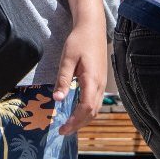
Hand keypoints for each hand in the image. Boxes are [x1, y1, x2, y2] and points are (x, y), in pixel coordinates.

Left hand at [53, 21, 106, 135]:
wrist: (93, 27)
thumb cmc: (79, 40)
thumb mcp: (67, 58)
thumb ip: (63, 79)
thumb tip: (57, 99)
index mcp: (92, 79)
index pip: (86, 108)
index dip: (75, 121)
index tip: (62, 129)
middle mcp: (100, 84)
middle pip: (92, 112)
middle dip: (78, 124)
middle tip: (62, 131)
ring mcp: (102, 83)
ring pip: (96, 108)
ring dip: (83, 119)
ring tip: (68, 125)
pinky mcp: (100, 81)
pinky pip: (95, 101)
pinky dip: (86, 111)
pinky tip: (76, 111)